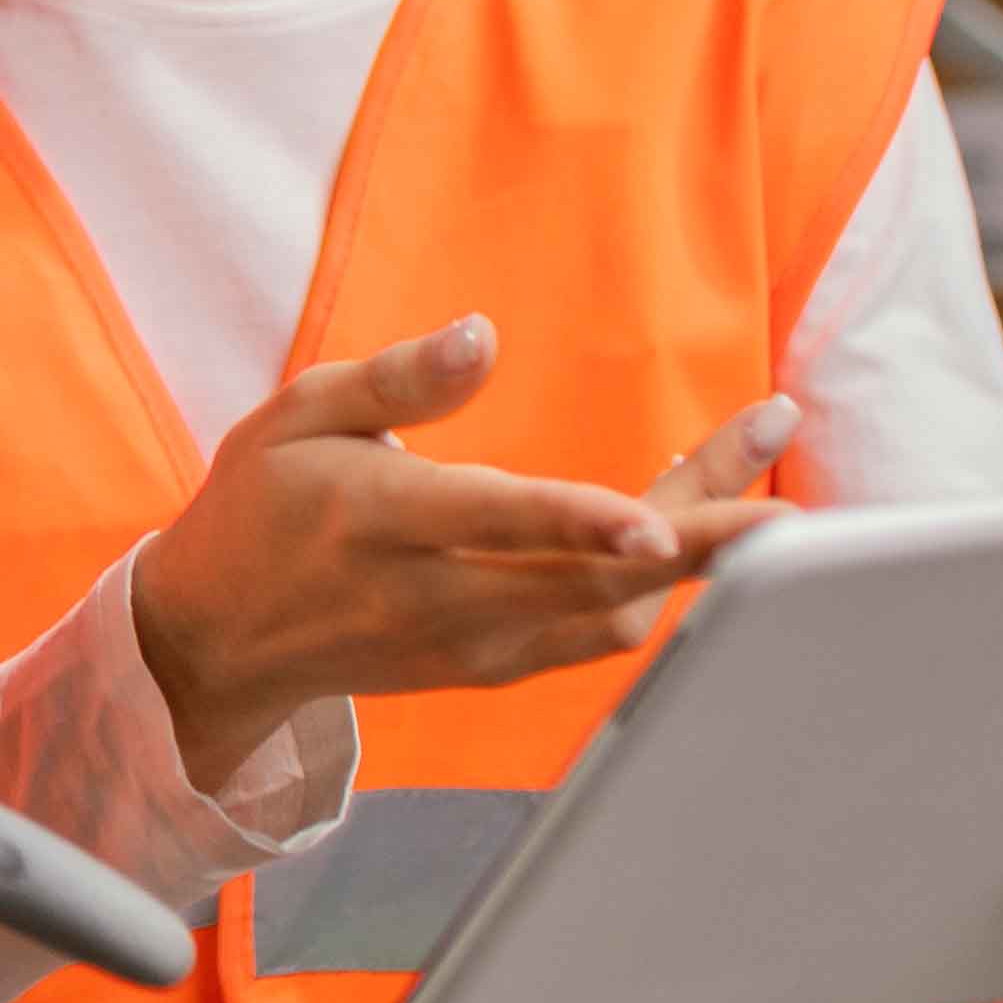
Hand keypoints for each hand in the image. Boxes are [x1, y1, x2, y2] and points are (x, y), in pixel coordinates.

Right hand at [132, 320, 786, 790]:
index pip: (499, 522)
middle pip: (590, 577)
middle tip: (785, 484)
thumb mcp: (293, 415)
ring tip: (770, 499)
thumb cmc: (258, 506)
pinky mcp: (494, 669)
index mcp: (383, 523)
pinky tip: (705, 536)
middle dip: (699, 534)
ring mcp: (473, 646)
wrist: (217, 643)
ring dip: (697, 563)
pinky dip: (662, 590)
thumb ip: (394, 378)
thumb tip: (483, 333)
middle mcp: (438, 598)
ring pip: (613, 616)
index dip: (583, 522)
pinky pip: (600, 634)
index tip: (661, 516)